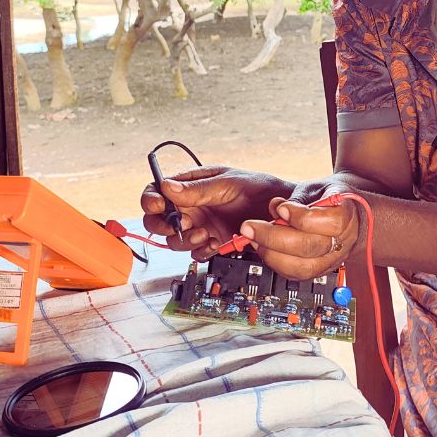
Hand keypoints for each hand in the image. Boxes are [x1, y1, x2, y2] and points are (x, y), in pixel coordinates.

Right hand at [140, 165, 293, 260]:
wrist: (284, 212)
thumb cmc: (259, 187)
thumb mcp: (228, 183)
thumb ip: (198, 189)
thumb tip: (167, 187)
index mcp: (191, 185)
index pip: (158, 191)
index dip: (151, 200)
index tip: (157, 206)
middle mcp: (192, 206)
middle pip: (159, 220)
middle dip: (164, 225)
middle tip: (182, 225)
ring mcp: (201, 226)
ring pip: (175, 240)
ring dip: (185, 240)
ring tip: (204, 234)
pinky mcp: (213, 243)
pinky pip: (195, 253)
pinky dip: (201, 251)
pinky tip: (215, 243)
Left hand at [240, 182, 361, 280]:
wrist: (348, 214)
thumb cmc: (330, 197)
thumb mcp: (317, 188)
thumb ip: (297, 198)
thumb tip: (276, 208)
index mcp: (347, 215)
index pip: (330, 222)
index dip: (301, 217)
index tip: (280, 208)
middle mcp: (342, 242)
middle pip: (309, 247)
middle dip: (274, 237)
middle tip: (249, 227)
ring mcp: (332, 260)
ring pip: (302, 267)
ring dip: (272, 254)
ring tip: (253, 239)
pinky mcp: (319, 270)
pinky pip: (296, 274)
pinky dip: (276, 263)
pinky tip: (262, 248)